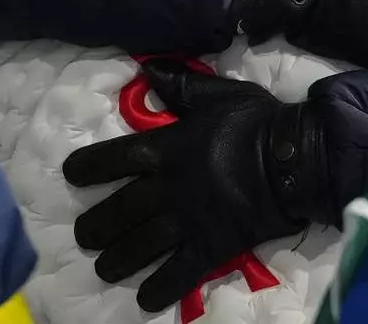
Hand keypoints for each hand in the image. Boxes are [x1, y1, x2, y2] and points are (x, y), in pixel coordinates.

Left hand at [63, 61, 328, 313]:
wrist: (296, 159)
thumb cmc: (258, 122)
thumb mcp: (218, 93)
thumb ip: (180, 84)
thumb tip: (148, 67)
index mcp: (166, 149)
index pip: (111, 159)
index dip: (86, 167)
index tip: (72, 175)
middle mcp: (167, 188)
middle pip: (117, 212)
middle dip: (94, 228)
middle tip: (85, 236)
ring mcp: (187, 221)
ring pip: (139, 247)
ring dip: (116, 261)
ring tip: (105, 268)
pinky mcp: (210, 247)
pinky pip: (179, 274)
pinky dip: (159, 290)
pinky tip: (144, 299)